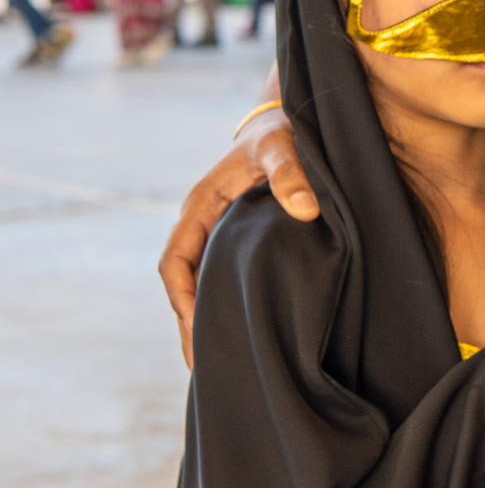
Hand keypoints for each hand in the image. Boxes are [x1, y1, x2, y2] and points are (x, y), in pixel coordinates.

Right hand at [158, 105, 318, 368]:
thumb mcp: (284, 147)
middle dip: (190, 322)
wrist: (290, 121)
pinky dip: (227, 304)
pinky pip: (225, 276)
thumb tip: (304, 210)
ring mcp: (221, 232)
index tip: (195, 329)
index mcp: (203, 204)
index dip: (183, 297)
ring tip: (219, 362)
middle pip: (185, 282)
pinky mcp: (242, 239)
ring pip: (204, 283)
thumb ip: (291, 174)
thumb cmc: (284, 132)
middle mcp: (205, 222)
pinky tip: (243, 330)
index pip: (176, 259)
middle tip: (202, 366)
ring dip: (207, 318)